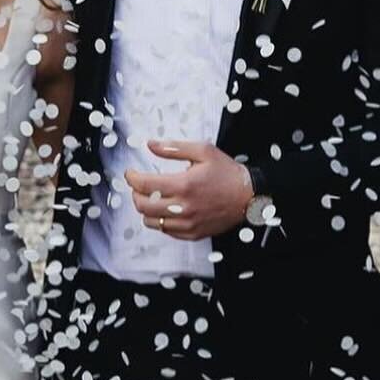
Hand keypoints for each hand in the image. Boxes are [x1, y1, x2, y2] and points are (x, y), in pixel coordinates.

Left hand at [125, 141, 252, 239]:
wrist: (249, 196)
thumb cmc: (227, 173)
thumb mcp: (203, 151)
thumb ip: (174, 148)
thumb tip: (151, 145)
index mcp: (183, 185)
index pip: (144, 185)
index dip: (132, 178)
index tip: (130, 173)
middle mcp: (183, 207)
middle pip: (143, 206)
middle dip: (135, 194)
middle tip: (138, 187)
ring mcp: (187, 223)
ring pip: (151, 222)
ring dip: (146, 209)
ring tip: (151, 198)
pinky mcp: (192, 233)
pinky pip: (166, 231)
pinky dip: (160, 221)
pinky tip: (165, 210)